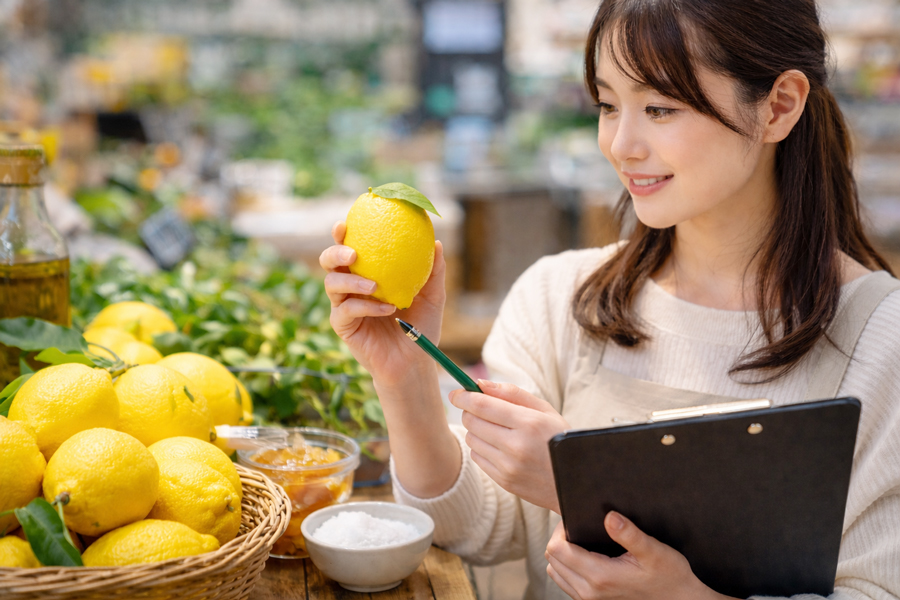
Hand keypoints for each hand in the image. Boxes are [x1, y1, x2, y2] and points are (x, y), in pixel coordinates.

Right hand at [319, 221, 445, 385]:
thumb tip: (437, 242)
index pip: (349, 248)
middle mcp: (350, 287)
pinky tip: (386, 308)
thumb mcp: (432, 296)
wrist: (413, 361)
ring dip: (351, 281)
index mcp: (367, 273)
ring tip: (374, 285)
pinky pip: (346, 310)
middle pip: (328, 262)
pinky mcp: (343, 326)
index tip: (347, 223)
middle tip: (353, 253)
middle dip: (335, 252)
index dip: (342, 234)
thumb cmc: (421, 327)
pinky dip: (366, 306)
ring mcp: (344, 306)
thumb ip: (433, 271)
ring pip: (331, 284)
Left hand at [448, 380, 567, 511]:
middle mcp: (516, 446)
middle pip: (472, 421)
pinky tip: (498, 446)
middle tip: (478, 408)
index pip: (482, 405)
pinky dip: (481, 448)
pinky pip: (477, 458)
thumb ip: (512, 394)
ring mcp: (509, 467)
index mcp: (528, 423)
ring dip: (476, 430)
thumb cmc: (559, 438)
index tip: (456, 393)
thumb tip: (480, 384)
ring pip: (471, 439)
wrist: (576, 482)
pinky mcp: (504, 482)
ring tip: (495, 429)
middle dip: (469, 411)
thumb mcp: (544, 410)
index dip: (464, 397)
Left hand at [545, 516, 736, 599]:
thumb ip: (630, 534)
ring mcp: (589, 599)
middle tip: (577, 526)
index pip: (558, 549)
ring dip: (561, 554)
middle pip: (552, 559)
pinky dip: (566, 566)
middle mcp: (589, 591)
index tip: (575, 519)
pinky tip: (585, 556)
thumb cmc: (669, 575)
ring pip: (554, 571)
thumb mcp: (654, 551)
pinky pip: (565, 582)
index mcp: (600, 576)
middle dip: (559, 538)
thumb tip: (609, 516)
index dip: (561, 529)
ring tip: (580, 540)